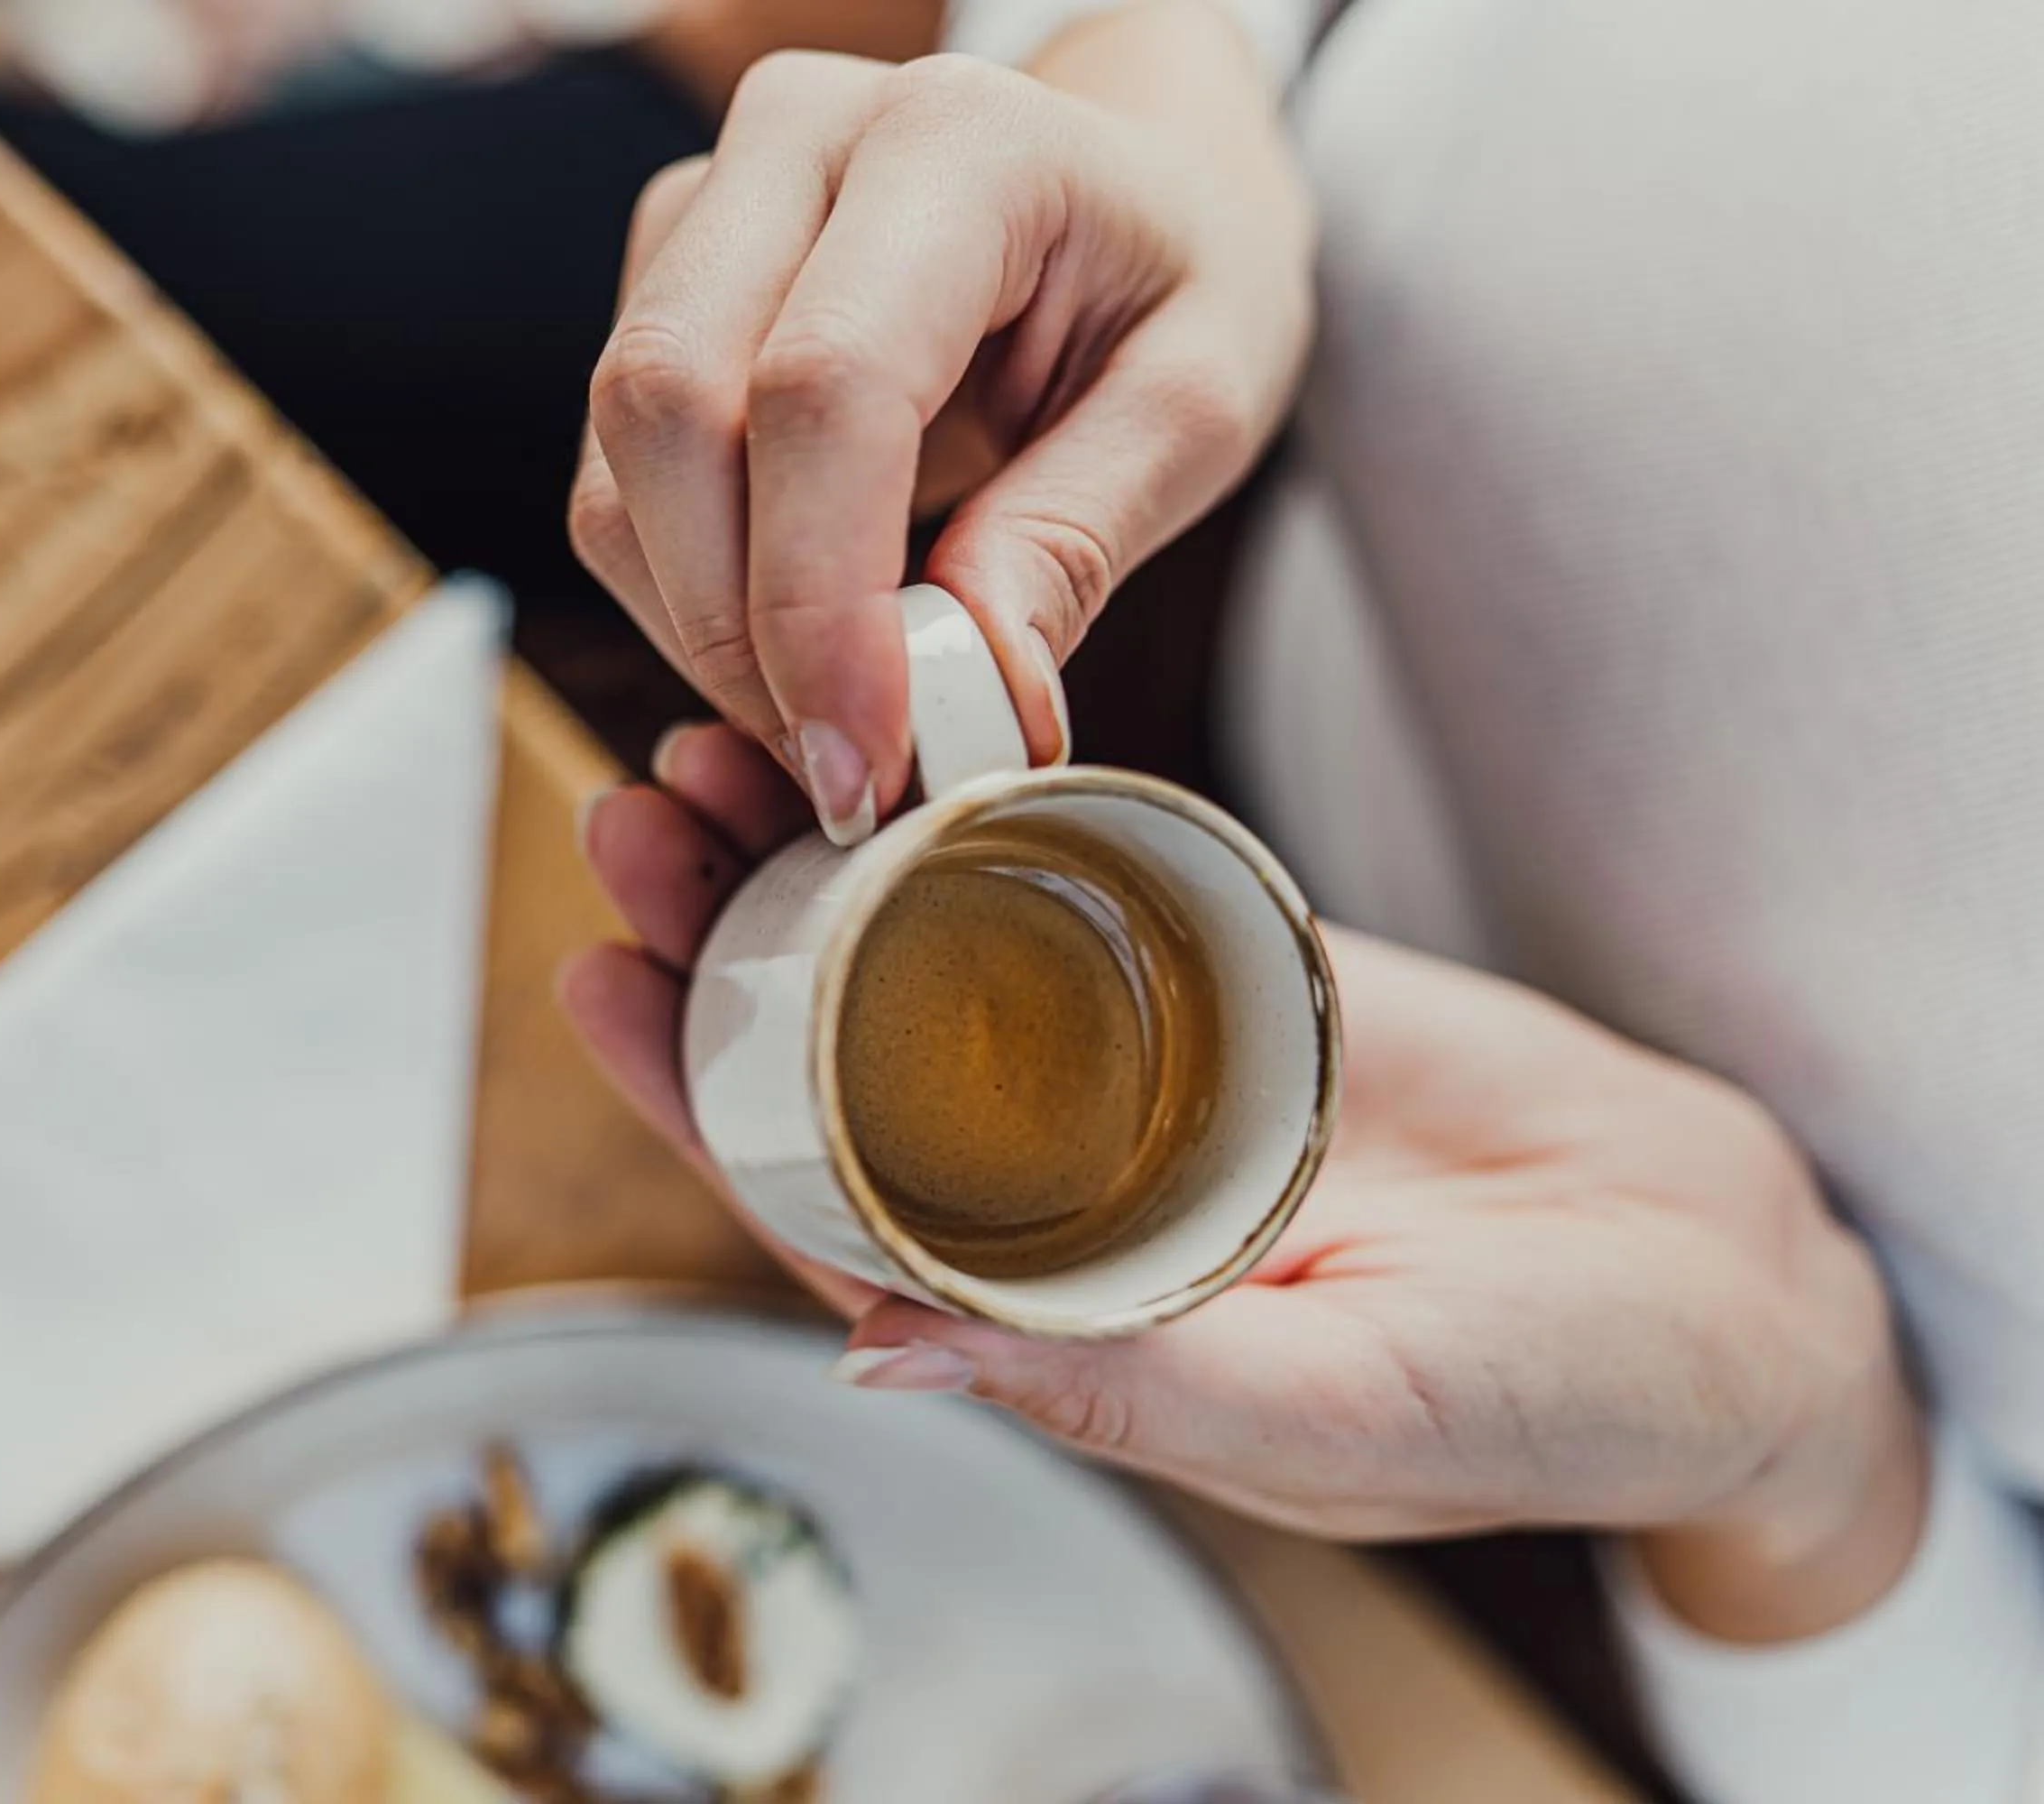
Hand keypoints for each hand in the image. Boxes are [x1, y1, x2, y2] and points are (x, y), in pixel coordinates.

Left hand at [565, 727, 1926, 1639]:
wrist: (1716, 1281)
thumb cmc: (1541, 1393)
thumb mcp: (1328, 1415)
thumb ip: (1122, 1387)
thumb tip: (880, 1353)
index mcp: (1047, 1308)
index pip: (812, 1197)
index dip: (694, 1095)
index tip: (600, 975)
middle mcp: (1062, 1181)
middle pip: (837, 1045)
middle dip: (723, 933)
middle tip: (639, 804)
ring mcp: (1139, 1065)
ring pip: (928, 944)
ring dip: (821, 849)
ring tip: (729, 739)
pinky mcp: (1227, 968)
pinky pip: (1078, 878)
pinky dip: (981, 805)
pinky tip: (904, 726)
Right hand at [570, 14, 1311, 842]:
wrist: (1133, 178)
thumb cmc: (1178, 274)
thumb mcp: (1202, 404)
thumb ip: (1076, 539)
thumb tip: (968, 699)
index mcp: (960, 140)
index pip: (824, 386)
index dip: (821, 603)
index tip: (865, 765)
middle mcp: (799, 141)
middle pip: (669, 413)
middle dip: (736, 637)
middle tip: (846, 776)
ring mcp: (704, 205)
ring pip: (616, 467)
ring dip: (703, 635)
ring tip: (840, 716)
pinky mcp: (658, 280)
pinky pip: (616, 484)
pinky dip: (687, 602)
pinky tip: (797, 645)